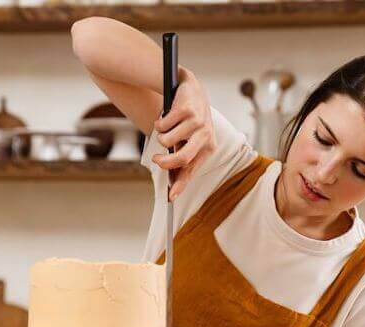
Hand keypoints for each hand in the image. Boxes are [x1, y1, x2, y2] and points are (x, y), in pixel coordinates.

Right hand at [152, 69, 215, 200]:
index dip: (181, 185)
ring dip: (160, 135)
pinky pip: (163, 125)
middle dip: (165, 162)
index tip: (171, 197)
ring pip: (167, 140)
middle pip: (182, 158)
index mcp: (208, 147)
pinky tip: (166, 116)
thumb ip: (182, 159)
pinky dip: (159, 122)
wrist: (191, 90)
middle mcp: (206, 136)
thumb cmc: (188, 121)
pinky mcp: (187, 110)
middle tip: (156, 159)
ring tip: (166, 127)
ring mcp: (198, 122)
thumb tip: (172, 183)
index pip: (192, 170)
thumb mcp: (188, 141)